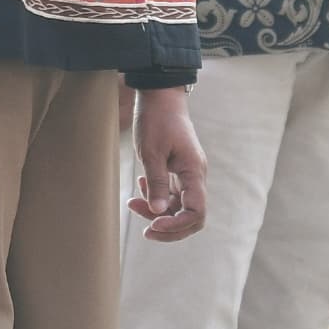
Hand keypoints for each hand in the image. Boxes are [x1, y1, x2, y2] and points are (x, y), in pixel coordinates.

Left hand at [131, 86, 207, 241]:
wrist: (159, 96)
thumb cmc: (156, 120)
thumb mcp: (151, 152)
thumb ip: (157, 184)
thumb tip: (158, 212)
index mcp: (194, 172)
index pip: (196, 212)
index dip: (177, 225)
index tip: (154, 225)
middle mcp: (195, 176)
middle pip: (190, 216)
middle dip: (169, 227)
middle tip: (146, 231)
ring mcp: (187, 175)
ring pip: (177, 207)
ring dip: (157, 211)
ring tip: (133, 204)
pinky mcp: (177, 171)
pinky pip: (171, 194)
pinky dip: (156, 197)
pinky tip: (141, 188)